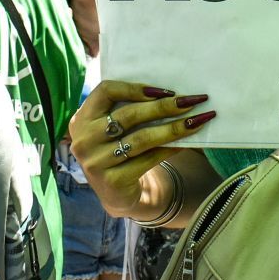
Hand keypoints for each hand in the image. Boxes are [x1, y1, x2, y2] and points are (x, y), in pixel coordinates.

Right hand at [68, 80, 213, 217]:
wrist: (115, 192)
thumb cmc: (118, 148)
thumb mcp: (113, 127)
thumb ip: (127, 108)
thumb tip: (171, 92)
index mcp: (82, 118)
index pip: (106, 90)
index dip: (135, 87)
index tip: (166, 90)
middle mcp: (84, 140)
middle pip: (128, 115)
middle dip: (163, 107)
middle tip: (191, 101)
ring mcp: (96, 162)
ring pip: (141, 138)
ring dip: (173, 128)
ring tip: (196, 121)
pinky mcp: (112, 181)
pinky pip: (148, 159)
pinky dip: (169, 148)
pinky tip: (185, 142)